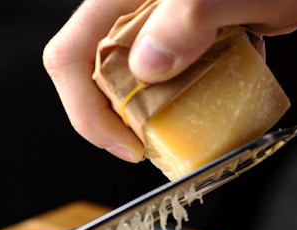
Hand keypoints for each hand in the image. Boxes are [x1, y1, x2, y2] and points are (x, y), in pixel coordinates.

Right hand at [42, 0, 296, 162]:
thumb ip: (188, 19)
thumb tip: (147, 65)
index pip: (71, 56)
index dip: (88, 112)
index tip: (129, 148)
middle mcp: (141, 5)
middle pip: (103, 73)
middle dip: (129, 116)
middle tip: (167, 143)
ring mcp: (167, 17)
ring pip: (142, 76)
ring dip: (165, 108)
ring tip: (201, 120)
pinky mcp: (195, 28)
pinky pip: (179, 68)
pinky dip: (195, 90)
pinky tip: (225, 87)